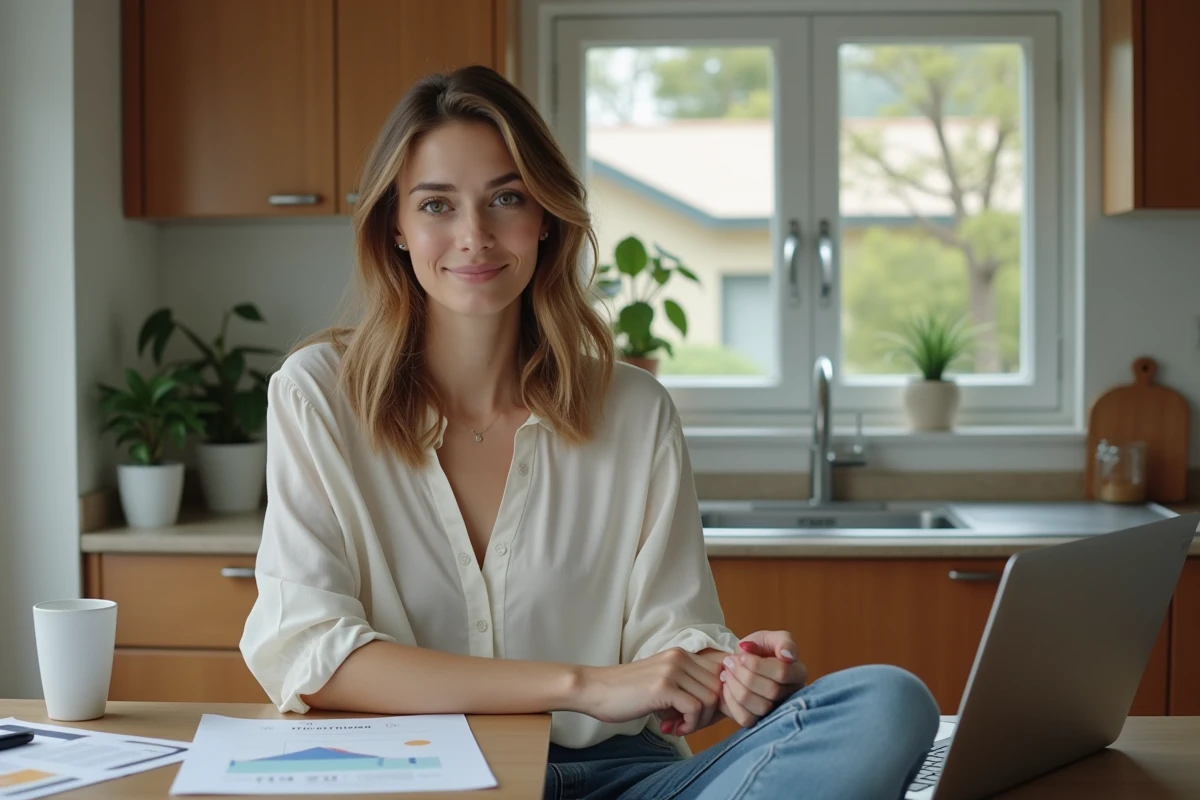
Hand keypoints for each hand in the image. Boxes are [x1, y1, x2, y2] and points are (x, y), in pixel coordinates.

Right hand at [576, 648, 722, 736]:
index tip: (704, 715)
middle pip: (720, 687)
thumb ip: (687, 687)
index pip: (721, 672)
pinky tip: (670, 727)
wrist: (594, 689)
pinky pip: (695, 708)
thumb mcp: (663, 682)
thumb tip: (718, 706)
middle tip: (688, 724)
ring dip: (699, 721)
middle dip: (711, 713)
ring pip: (711, 698)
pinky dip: (689, 725)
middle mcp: (680, 657)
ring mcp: (672, 670)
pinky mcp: (663, 686)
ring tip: (677, 726)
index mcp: (682, 654)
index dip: (720, 697)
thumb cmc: (627, 692)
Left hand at [719, 631, 807, 727]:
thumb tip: (787, 656)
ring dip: (736, 686)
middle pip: (771, 691)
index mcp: (798, 673)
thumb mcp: (770, 638)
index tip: (742, 655)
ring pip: (759, 707)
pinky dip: (731, 700)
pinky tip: (726, 686)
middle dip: (744, 674)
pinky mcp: (758, 722)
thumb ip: (783, 641)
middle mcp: (792, 696)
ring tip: (727, 672)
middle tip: (729, 662)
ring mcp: (776, 711)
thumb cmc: (759, 649)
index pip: (782, 673)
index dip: (757, 665)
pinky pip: (746, 718)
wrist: (740, 663)